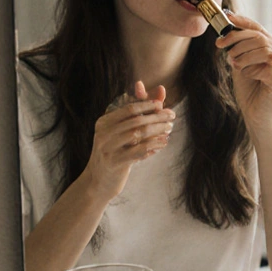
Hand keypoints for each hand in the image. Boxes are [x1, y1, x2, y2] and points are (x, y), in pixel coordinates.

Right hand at [82, 81, 174, 199]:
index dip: (148, 104)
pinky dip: (154, 145)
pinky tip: (164, 143)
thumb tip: (161, 89)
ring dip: (157, 130)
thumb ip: (141, 112)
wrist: (99, 181)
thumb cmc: (116, 152)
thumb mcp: (123, 132)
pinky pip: (139, 151)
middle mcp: (103, 133)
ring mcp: (108, 148)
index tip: (162, 105)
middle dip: (157, 116)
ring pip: (138, 134)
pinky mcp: (115, 163)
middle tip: (172, 115)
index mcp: (104, 122)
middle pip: (136, 120)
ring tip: (169, 128)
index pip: (129, 108)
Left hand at [216, 13, 271, 138]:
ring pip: (261, 46)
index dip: (242, 21)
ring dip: (242, 53)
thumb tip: (228, 31)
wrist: (257, 117)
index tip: (226, 17)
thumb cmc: (250, 92)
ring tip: (234, 64)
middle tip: (221, 45)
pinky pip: (263, 64)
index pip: (258, 28)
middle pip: (259, 35)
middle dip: (236, 38)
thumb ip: (239, 49)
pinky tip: (247, 75)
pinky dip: (250, 68)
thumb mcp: (241, 64)